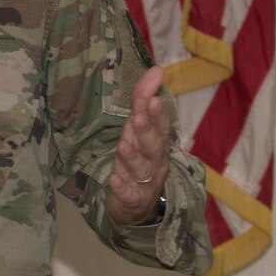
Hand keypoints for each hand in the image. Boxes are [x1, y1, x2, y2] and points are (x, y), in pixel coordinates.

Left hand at [107, 66, 173, 226]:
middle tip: (138, 117)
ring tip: (122, 146)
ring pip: (141, 169)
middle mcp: (155, 161)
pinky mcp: (132, 200)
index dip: (158, 114)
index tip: (154, 98)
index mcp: (158, 143)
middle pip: (153, 146)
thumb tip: (155, 69)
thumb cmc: (139, 159)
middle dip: (146, 131)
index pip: (161, 126)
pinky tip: (114, 180)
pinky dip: (122, 188)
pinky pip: (129, 194)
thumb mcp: (138, 129)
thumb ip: (143, 100)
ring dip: (132, 157)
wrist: (138, 205)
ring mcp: (144, 181)